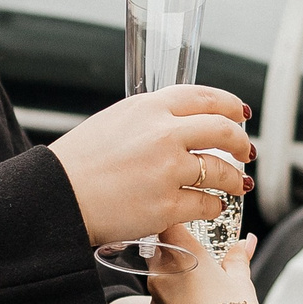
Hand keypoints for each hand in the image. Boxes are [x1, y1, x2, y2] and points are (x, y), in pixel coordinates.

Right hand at [49, 85, 253, 246]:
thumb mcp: (115, 121)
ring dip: (234, 180)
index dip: (230, 106)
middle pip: (223, 130)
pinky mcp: (166, 204)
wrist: (57, 194)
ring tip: (236, 185)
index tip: (241, 115)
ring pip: (221, 171)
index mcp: (150, 107)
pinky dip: (215, 206)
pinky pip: (207, 204)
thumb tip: (181, 124)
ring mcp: (167, 170)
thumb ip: (151, 118)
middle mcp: (163, 133)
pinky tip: (212, 206)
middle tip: (245, 152)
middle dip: (240, 142)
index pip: (206, 97)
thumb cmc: (79, 162)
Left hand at [147, 222, 259, 303]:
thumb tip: (246, 243)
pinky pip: (162, 296)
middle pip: (163, 249)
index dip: (179, 224)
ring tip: (202, 287)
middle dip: (179, 253)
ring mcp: (157, 294)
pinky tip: (195, 303)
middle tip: (202, 261)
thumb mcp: (240, 281)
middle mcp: (164, 271)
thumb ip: (238, 257)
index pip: (170, 225)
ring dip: (176, 275)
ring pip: (161, 274)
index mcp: (185, 254)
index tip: (190, 227)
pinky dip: (175, 295)